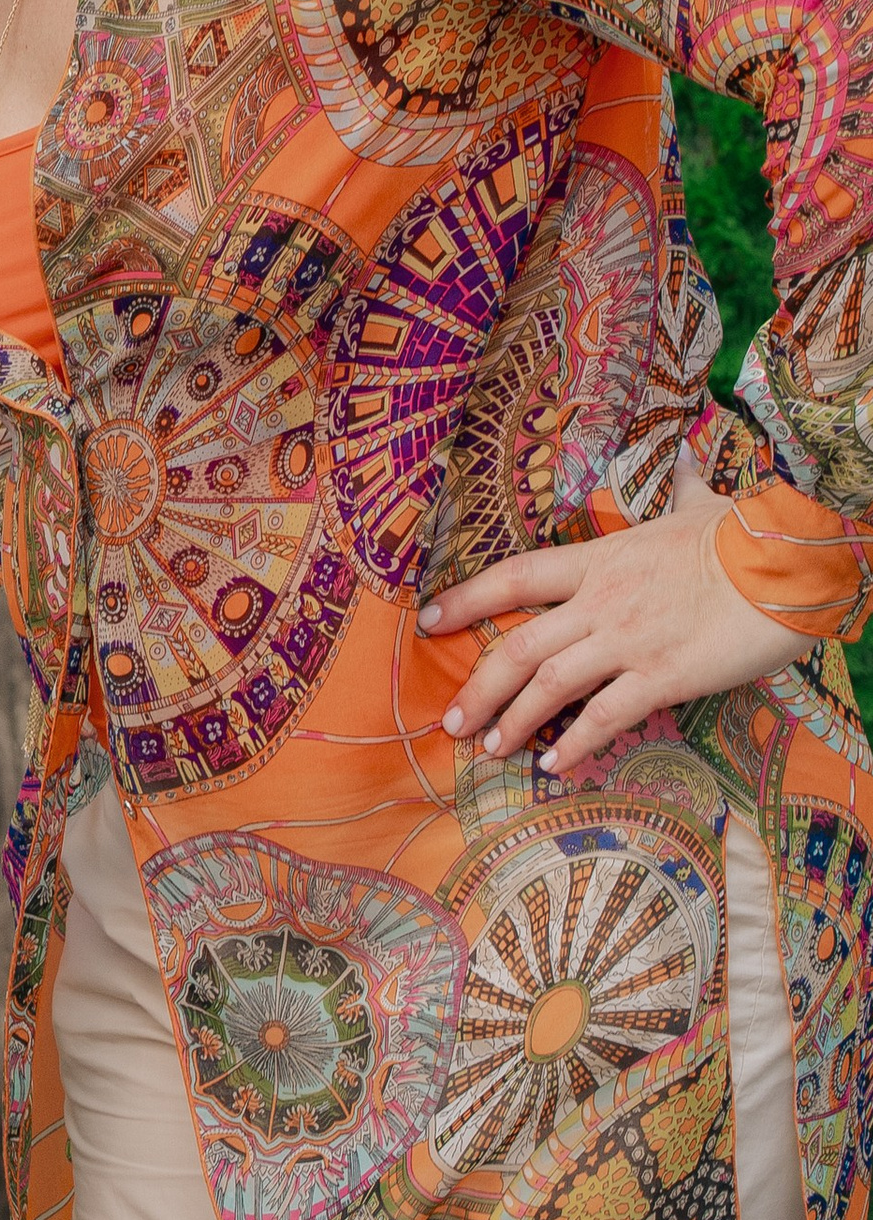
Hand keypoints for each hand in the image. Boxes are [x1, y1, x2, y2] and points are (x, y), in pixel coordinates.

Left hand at [423, 452, 812, 775]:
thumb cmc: (747, 535)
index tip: (428, 621)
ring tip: (489, 749)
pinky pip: (605, 716)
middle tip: (451, 722)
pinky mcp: (663, 676)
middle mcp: (600, 602)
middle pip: (518, 646)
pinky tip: (554, 765)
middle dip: (477, 688)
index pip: (513, 578)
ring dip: (512, 720)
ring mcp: (628, 641)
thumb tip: (686, 455)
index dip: (465, 599)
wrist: (792, 566)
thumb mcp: (702, 504)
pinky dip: (574, 743)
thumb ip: (681, 487)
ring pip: (549, 685)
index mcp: (599, 560)